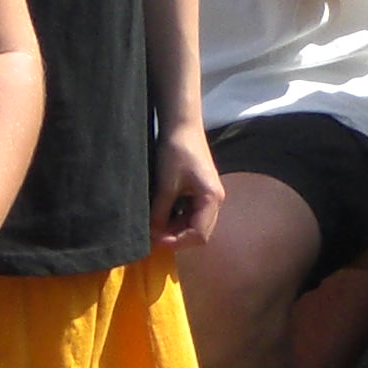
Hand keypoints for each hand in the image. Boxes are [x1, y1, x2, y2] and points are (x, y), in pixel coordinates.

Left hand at [150, 120, 222, 251]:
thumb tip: (152, 234)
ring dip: (176, 228)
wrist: (181, 126)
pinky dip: (177, 218)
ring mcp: (208, 196)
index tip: (156, 241)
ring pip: (195, 224)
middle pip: (200, 232)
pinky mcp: (200, 191)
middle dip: (177, 237)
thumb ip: (161, 212)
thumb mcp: (166, 185)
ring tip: (155, 226)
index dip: (178, 242)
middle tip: (153, 237)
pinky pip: (191, 213)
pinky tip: (162, 215)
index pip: (199, 234)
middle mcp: (215, 201)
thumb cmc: (176, 151)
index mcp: (212, 199)